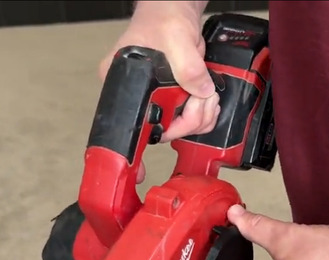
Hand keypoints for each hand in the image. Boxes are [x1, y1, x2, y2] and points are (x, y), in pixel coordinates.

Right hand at [99, 1, 219, 182]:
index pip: (128, 125)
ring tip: (203, 88)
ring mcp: (159, 97)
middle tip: (198, 97)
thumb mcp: (175, 40)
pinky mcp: (177, 97)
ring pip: (182, 126)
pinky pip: (194, 117)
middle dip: (189, 118)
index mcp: (122, 84)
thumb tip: (199, 90)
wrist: (177, 9)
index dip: (136, 150)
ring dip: (201, 112)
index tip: (138, 173)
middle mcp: (138, 95)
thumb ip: (188, 67)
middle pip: (164, 129)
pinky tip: (205, 92)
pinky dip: (206, 108)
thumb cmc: (164, 18)